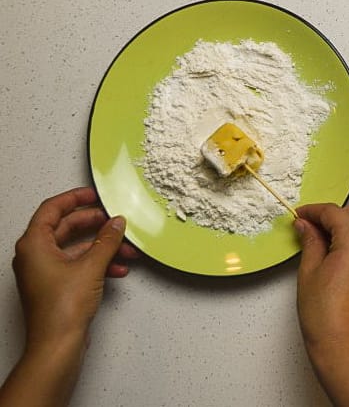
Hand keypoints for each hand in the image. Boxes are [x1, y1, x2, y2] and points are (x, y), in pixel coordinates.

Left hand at [1, 187, 138, 406]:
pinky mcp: (56, 285)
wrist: (57, 344)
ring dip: (102, 247)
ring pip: (76, 248)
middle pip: (66, 228)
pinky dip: (98, 263)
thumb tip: (116, 224)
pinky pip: (78, 264)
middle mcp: (35, 256)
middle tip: (116, 220)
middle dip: (95, 225)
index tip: (94, 194)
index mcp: (34, 245)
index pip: (52, 209)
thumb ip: (107, 240)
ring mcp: (45, 271)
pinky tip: (117, 269)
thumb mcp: (91, 266)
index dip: (75, 198)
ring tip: (126, 249)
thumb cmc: (61, 309)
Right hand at [294, 199, 348, 406]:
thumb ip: (310, 242)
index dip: (314, 211)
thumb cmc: (327, 318)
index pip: (335, 212)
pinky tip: (342, 257)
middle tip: (317, 227)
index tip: (302, 215)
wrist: (345, 349)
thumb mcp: (309, 273)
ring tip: (328, 243)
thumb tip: (307, 226)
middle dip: (340, 213)